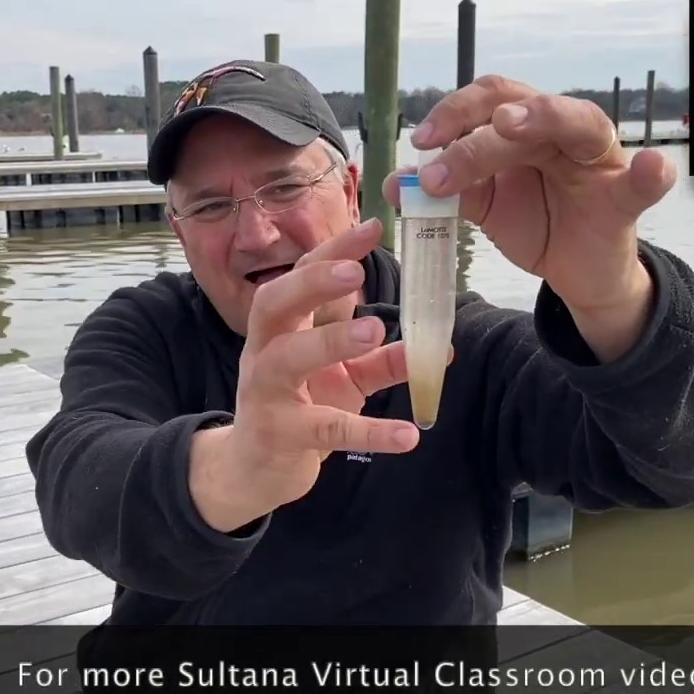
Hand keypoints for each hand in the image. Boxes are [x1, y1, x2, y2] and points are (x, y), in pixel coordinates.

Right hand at [192, 220, 420, 531]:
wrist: (254, 468)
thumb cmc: (300, 407)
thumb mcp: (345, 378)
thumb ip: (384, 358)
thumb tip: (439, 346)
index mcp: (280, 327)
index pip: (300, 275)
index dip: (333, 250)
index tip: (374, 226)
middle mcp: (265, 351)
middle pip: (275, 304)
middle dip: (312, 282)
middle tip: (355, 271)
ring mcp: (266, 393)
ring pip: (290, 359)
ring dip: (331, 341)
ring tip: (377, 330)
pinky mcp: (280, 435)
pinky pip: (325, 429)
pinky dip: (368, 431)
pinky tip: (407, 435)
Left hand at [382, 76, 674, 357]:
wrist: (575, 273)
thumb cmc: (535, 223)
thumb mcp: (483, 207)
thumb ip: (447, 191)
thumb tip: (395, 181)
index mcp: (525, 130)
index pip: (487, 103)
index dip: (451, 115)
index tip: (419, 143)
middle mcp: (562, 133)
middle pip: (522, 108)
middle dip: (475, 126)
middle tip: (440, 151)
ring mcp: (598, 163)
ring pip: (577, 124)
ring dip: (541, 120)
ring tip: (511, 126)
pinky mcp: (623, 202)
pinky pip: (642, 183)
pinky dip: (650, 173)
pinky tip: (652, 167)